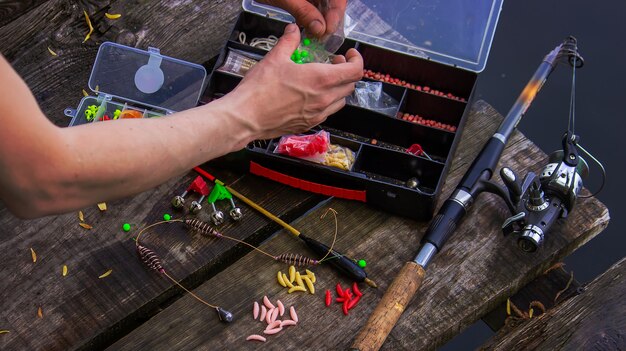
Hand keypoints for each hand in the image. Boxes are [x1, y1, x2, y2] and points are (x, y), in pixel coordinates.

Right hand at [220, 23, 362, 139]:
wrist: (246, 118)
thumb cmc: (259, 90)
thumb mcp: (275, 58)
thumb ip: (289, 42)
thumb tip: (294, 30)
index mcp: (320, 80)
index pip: (355, 71)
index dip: (357, 60)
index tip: (349, 55)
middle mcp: (324, 99)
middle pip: (350, 85)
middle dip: (346, 72)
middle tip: (334, 64)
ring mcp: (318, 114)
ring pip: (341, 100)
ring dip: (338, 88)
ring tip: (324, 80)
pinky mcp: (309, 124)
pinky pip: (327, 112)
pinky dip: (327, 102)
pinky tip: (312, 95)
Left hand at [258, 0, 346, 36]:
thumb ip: (304, 12)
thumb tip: (319, 29)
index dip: (336, 14)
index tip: (327, 30)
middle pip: (332, 4)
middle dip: (328, 20)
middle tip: (321, 37)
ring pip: (323, 6)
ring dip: (319, 21)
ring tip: (313, 36)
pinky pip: (312, 6)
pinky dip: (309, 17)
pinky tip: (305, 27)